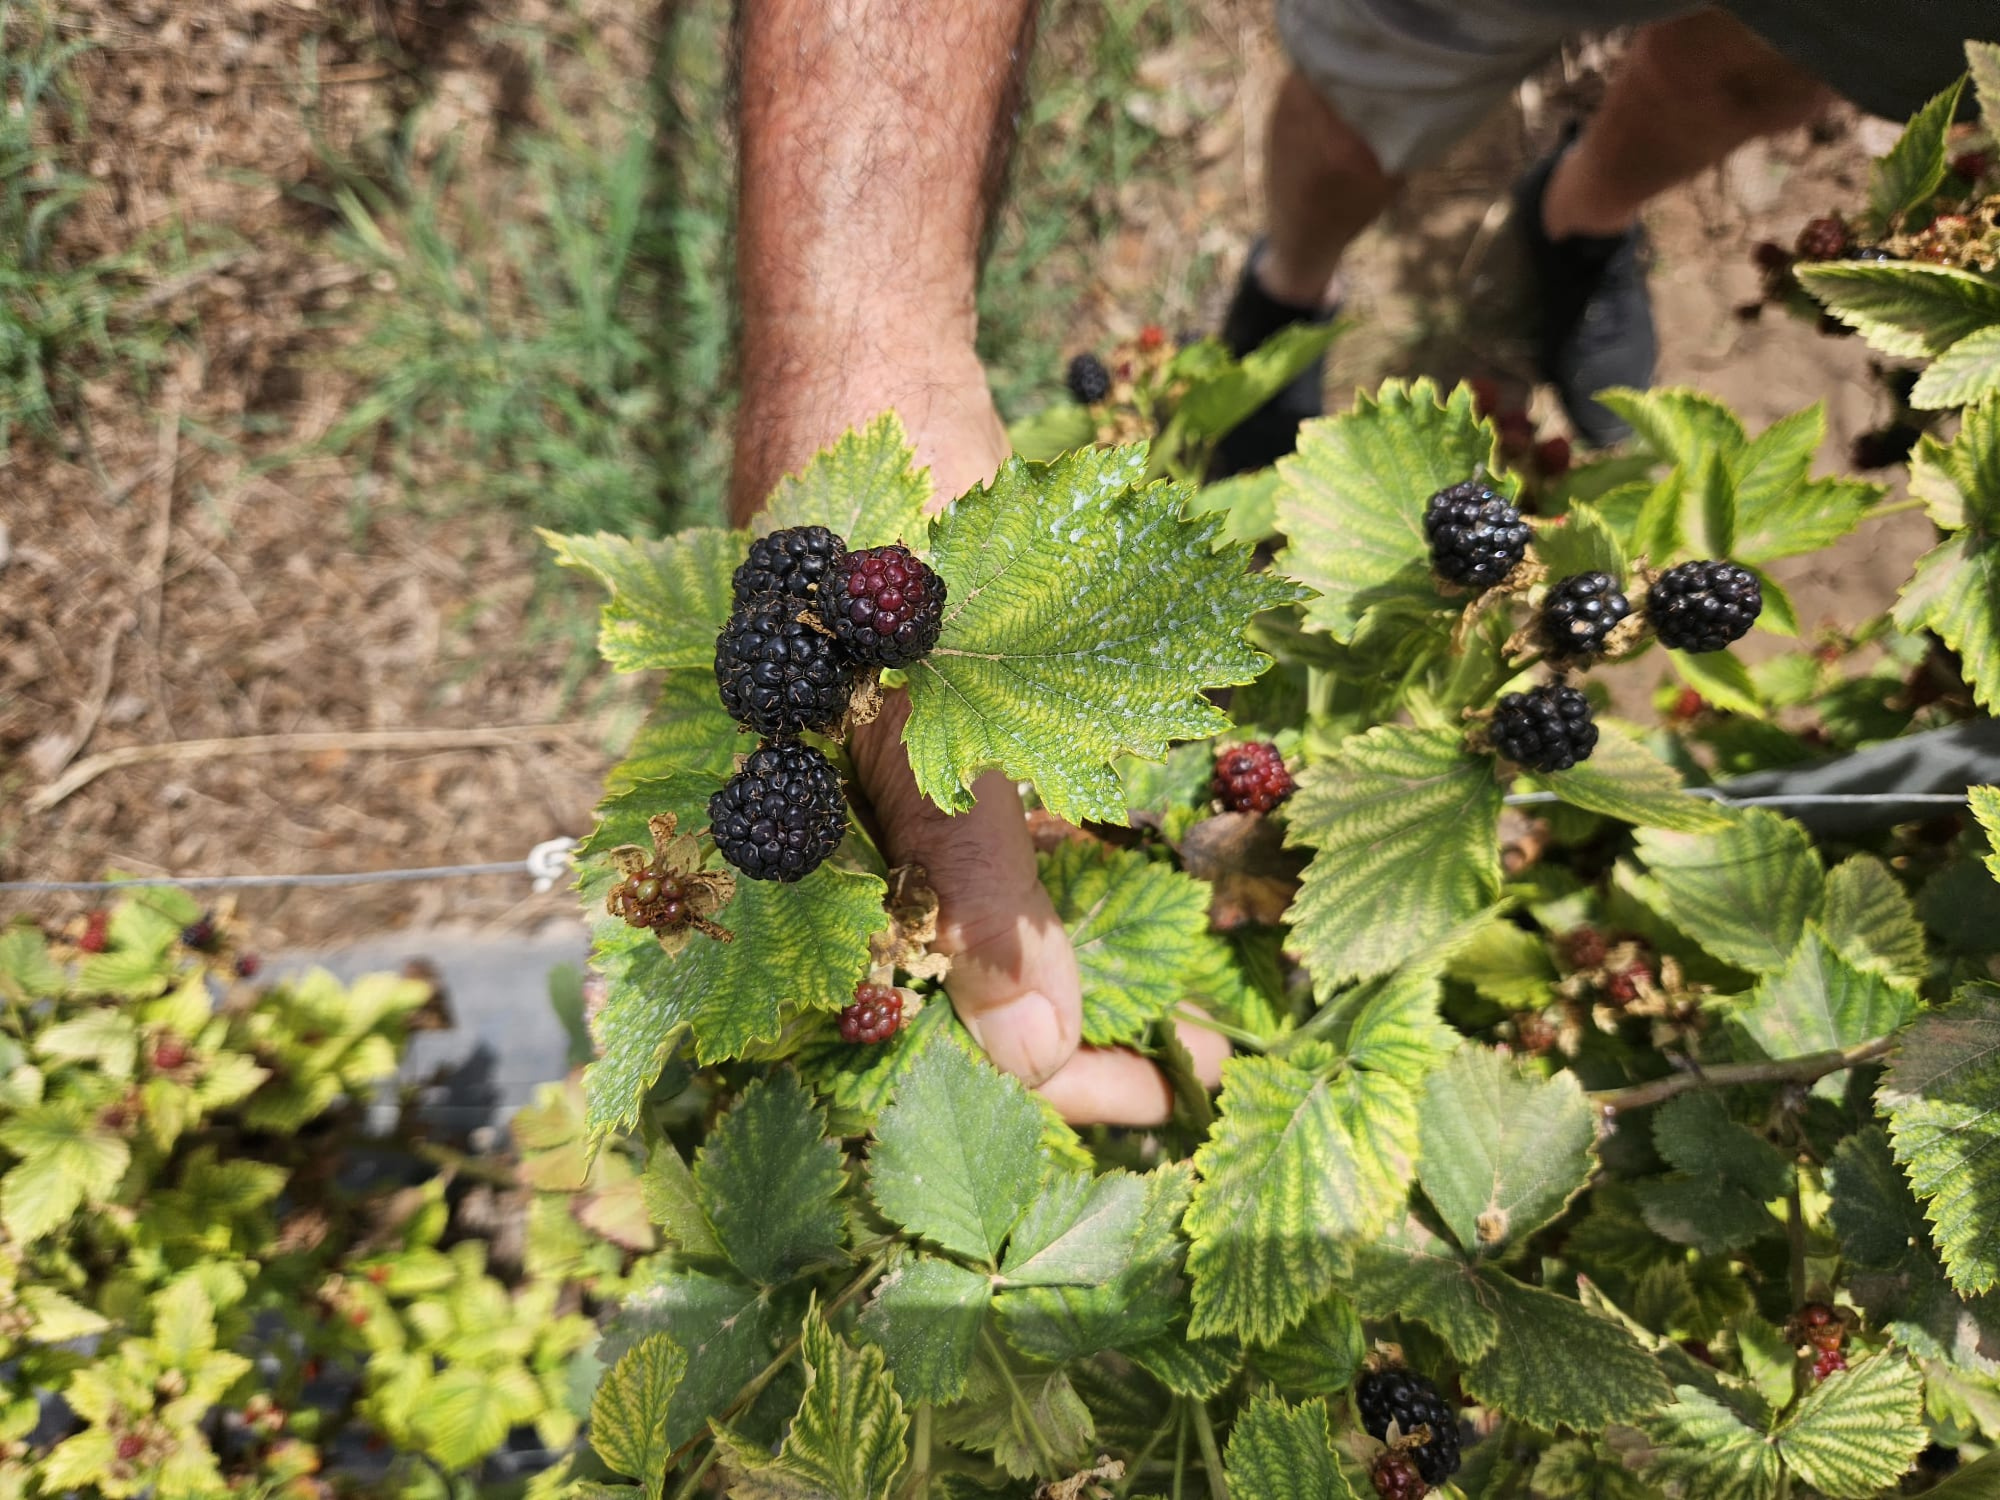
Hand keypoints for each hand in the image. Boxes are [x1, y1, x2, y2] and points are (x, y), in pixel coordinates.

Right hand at [837, 384, 1227, 1126]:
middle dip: (1079, 1030)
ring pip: (993, 914)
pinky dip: (1088, 863)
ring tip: (1209, 1006)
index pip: (902, 1020)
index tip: (1153, 1102)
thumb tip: (1029, 1054)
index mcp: (772, 860)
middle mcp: (821, 843)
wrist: (874, 354)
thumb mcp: (925, 706)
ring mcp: (882, 787)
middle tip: (1208, 1064)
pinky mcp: (936, 737)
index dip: (1025, 1078)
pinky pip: (1012, 829)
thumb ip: (972, 876)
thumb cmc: (872, 527)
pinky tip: (1171, 886)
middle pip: (953, 983)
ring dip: (1095, 956)